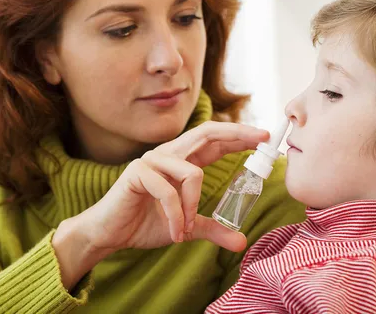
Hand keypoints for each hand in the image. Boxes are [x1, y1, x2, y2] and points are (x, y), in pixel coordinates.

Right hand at [52, 121, 268, 288]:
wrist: (110, 234)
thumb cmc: (145, 223)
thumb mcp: (187, 226)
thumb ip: (212, 228)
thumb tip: (241, 241)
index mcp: (181, 161)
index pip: (214, 141)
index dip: (239, 136)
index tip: (265, 137)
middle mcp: (168, 154)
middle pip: (206, 133)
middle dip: (237, 134)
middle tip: (263, 139)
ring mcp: (152, 160)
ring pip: (192, 173)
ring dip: (193, 207)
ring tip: (187, 229)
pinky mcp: (137, 172)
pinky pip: (169, 192)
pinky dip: (177, 217)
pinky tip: (175, 233)